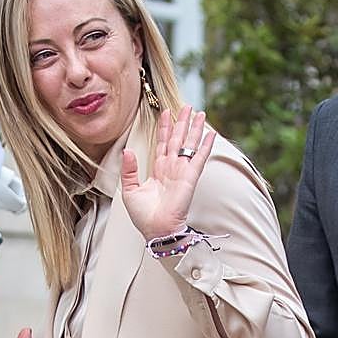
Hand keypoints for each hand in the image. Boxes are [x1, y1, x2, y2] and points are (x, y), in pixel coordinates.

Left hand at [120, 105, 216, 240]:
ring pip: (189, 144)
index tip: (165, 112)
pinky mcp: (190, 178)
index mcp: (158, 170)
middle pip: (177, 139)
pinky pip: (199, 158)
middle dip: (182, 122)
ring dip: (194, 129)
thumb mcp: (129, 190)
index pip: (162, 144)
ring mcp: (182, 172)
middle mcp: (171, 168)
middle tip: (186, 107)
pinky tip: (210, 134)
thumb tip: (127, 150)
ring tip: (199, 113)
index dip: (164, 128)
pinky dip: (205, 146)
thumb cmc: (144, 216)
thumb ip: (129, 170)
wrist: (156, 230)